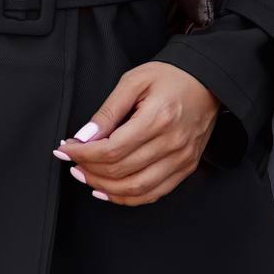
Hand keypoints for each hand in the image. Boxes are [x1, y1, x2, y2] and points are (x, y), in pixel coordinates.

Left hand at [54, 63, 219, 205]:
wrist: (208, 81)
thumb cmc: (171, 77)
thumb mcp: (134, 81)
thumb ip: (108, 111)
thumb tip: (84, 137)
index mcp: (158, 118)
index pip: (112, 149)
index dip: (83, 154)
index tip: (66, 149)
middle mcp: (172, 143)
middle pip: (121, 171)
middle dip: (89, 170)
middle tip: (73, 162)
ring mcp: (182, 159)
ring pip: (136, 188)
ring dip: (105, 187)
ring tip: (86, 176)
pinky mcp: (186, 167)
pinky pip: (153, 193)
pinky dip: (127, 197)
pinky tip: (108, 190)